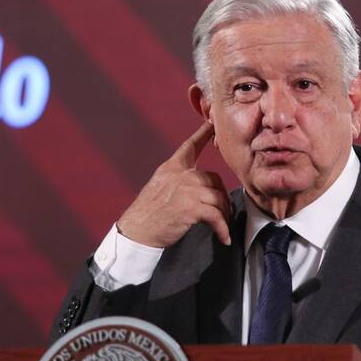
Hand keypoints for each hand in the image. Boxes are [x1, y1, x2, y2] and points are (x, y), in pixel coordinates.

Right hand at [117, 121, 231, 246]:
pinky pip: (216, 216)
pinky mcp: (191, 208)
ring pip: (218, 197)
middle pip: (214, 178)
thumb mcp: (158, 188)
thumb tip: (197, 188)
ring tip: (222, 226)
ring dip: (223, 214)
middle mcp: (180, 175)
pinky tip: (223, 236)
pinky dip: (223, 228)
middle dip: (221, 196)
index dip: (203, 133)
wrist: (137, 232)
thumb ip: (177, 182)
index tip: (212, 124)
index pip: (190, 146)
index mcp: (171, 168)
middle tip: (223, 211)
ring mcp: (186, 190)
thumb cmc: (146, 215)